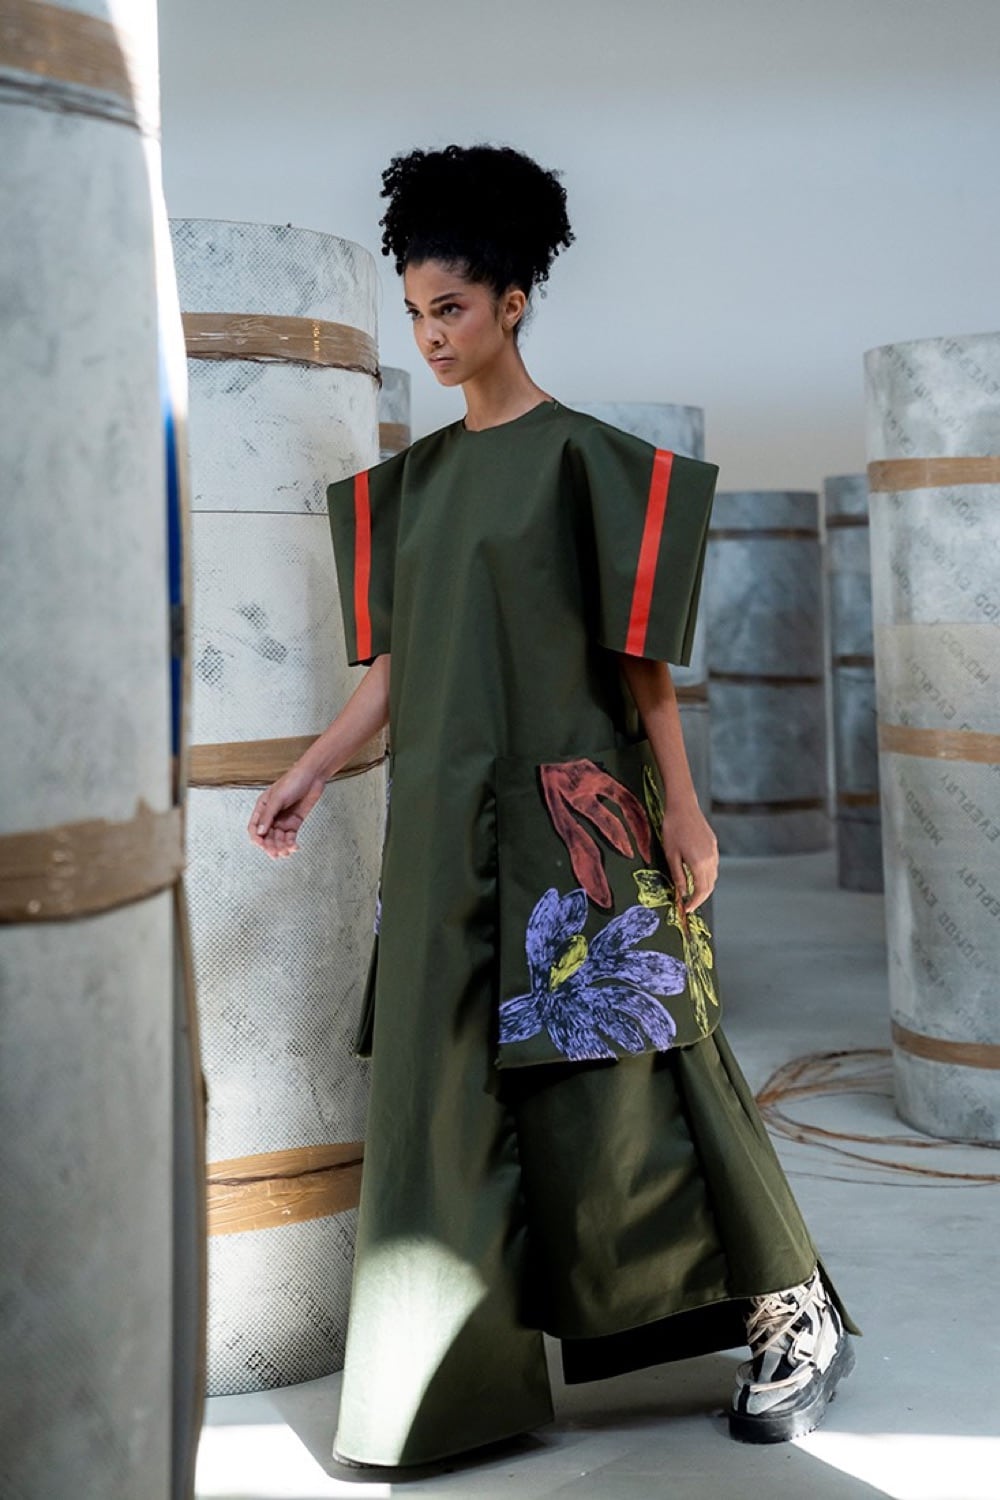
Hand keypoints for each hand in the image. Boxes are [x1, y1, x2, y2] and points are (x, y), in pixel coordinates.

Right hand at [247, 761, 326, 858]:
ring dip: (281, 847)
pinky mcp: (295, 822)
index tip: (262, 845)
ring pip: (278, 839)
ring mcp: (283, 819)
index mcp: (263, 807)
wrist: (313, 776)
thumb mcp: (278, 798)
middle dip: (270, 845)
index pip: (254, 827)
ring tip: (287, 851)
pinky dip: (291, 843)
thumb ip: (268, 815)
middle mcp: (271, 815)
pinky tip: (294, 847)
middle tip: (276, 853)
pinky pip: (290, 837)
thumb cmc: (293, 780)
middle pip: (266, 836)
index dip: (256, 838)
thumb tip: (260, 832)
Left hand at [660, 801, 718, 920]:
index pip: (701, 891)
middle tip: (689, 904)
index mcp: (699, 864)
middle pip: (710, 886)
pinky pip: (713, 866)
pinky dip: (707, 875)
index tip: (687, 909)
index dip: (694, 902)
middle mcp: (711, 860)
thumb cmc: (673, 829)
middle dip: (700, 898)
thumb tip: (681, 892)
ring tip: (692, 892)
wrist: (683, 807)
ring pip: (713, 876)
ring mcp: (714, 852)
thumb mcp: (671, 855)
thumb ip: (678, 875)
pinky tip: (697, 874)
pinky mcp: (713, 845)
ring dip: (704, 887)